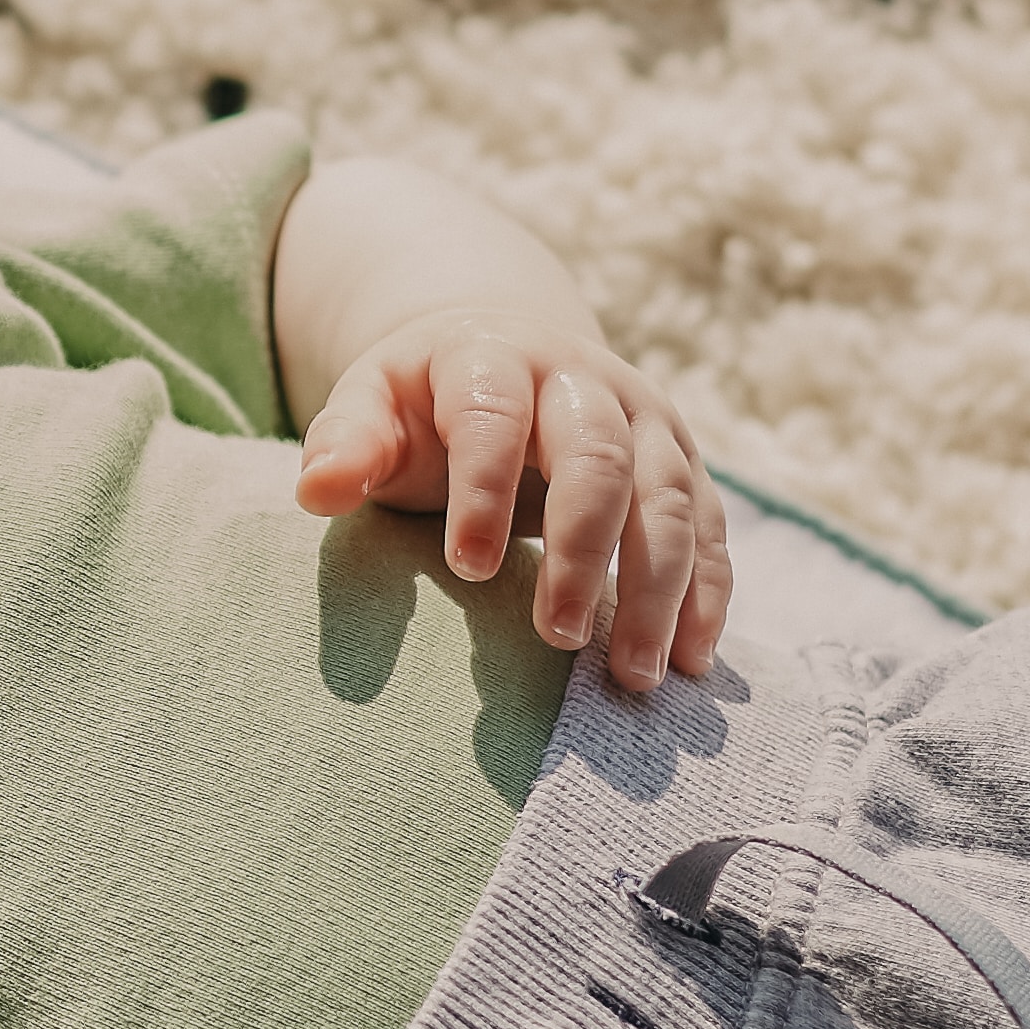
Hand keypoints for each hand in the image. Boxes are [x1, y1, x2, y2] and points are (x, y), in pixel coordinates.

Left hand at [297, 300, 731, 693]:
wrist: (505, 353)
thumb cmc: (423, 404)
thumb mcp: (370, 405)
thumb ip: (345, 443)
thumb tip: (318, 490)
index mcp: (496, 358)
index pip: (496, 417)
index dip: (484, 488)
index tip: (466, 567)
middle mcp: (586, 382)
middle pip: (600, 461)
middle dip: (584, 551)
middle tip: (559, 638)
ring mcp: (646, 421)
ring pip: (671, 499)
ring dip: (658, 588)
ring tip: (633, 675)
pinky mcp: (683, 463)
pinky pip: (710, 528)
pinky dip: (708, 593)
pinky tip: (691, 661)